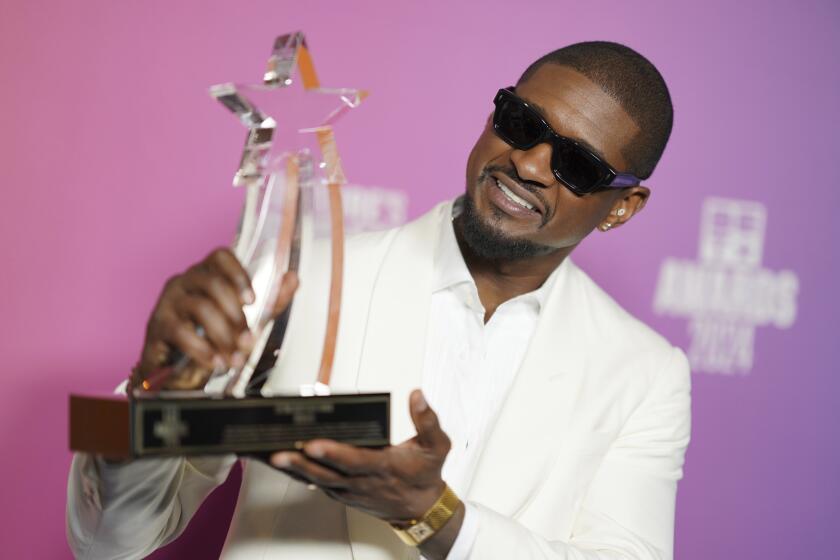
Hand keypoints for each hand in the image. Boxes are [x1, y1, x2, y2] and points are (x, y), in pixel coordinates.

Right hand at [133, 248, 297, 389]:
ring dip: (223, 336)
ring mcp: (168, 301)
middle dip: (235, 315)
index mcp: (206, 274)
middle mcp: (185, 282)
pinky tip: (215, 362)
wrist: (176, 370)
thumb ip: (271, 301)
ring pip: (200, 307)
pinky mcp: (157, 325)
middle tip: (248, 340)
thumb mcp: (246, 320)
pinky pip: (181, 332)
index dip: (237, 274)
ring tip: (234, 358)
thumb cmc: (210, 337)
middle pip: (212, 283)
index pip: (220, 257)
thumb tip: (293, 278)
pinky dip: (202, 350)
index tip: (252, 300)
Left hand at [269, 390, 451, 523]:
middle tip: (277, 452)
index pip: (354, 461)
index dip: (333, 453)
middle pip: (326, 473)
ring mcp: (349, 490)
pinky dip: (297, 473)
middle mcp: (362, 481)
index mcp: (383, 466)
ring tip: (266, 454)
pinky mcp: (342, 494)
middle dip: (301, 463)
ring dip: (292, 468)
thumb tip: (417, 395)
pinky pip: (315, 483)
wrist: (422, 509)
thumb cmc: (425, 475)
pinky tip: (279, 461)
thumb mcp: (437, 446)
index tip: (313, 443)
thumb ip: (427, 420)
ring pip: (316, 480)